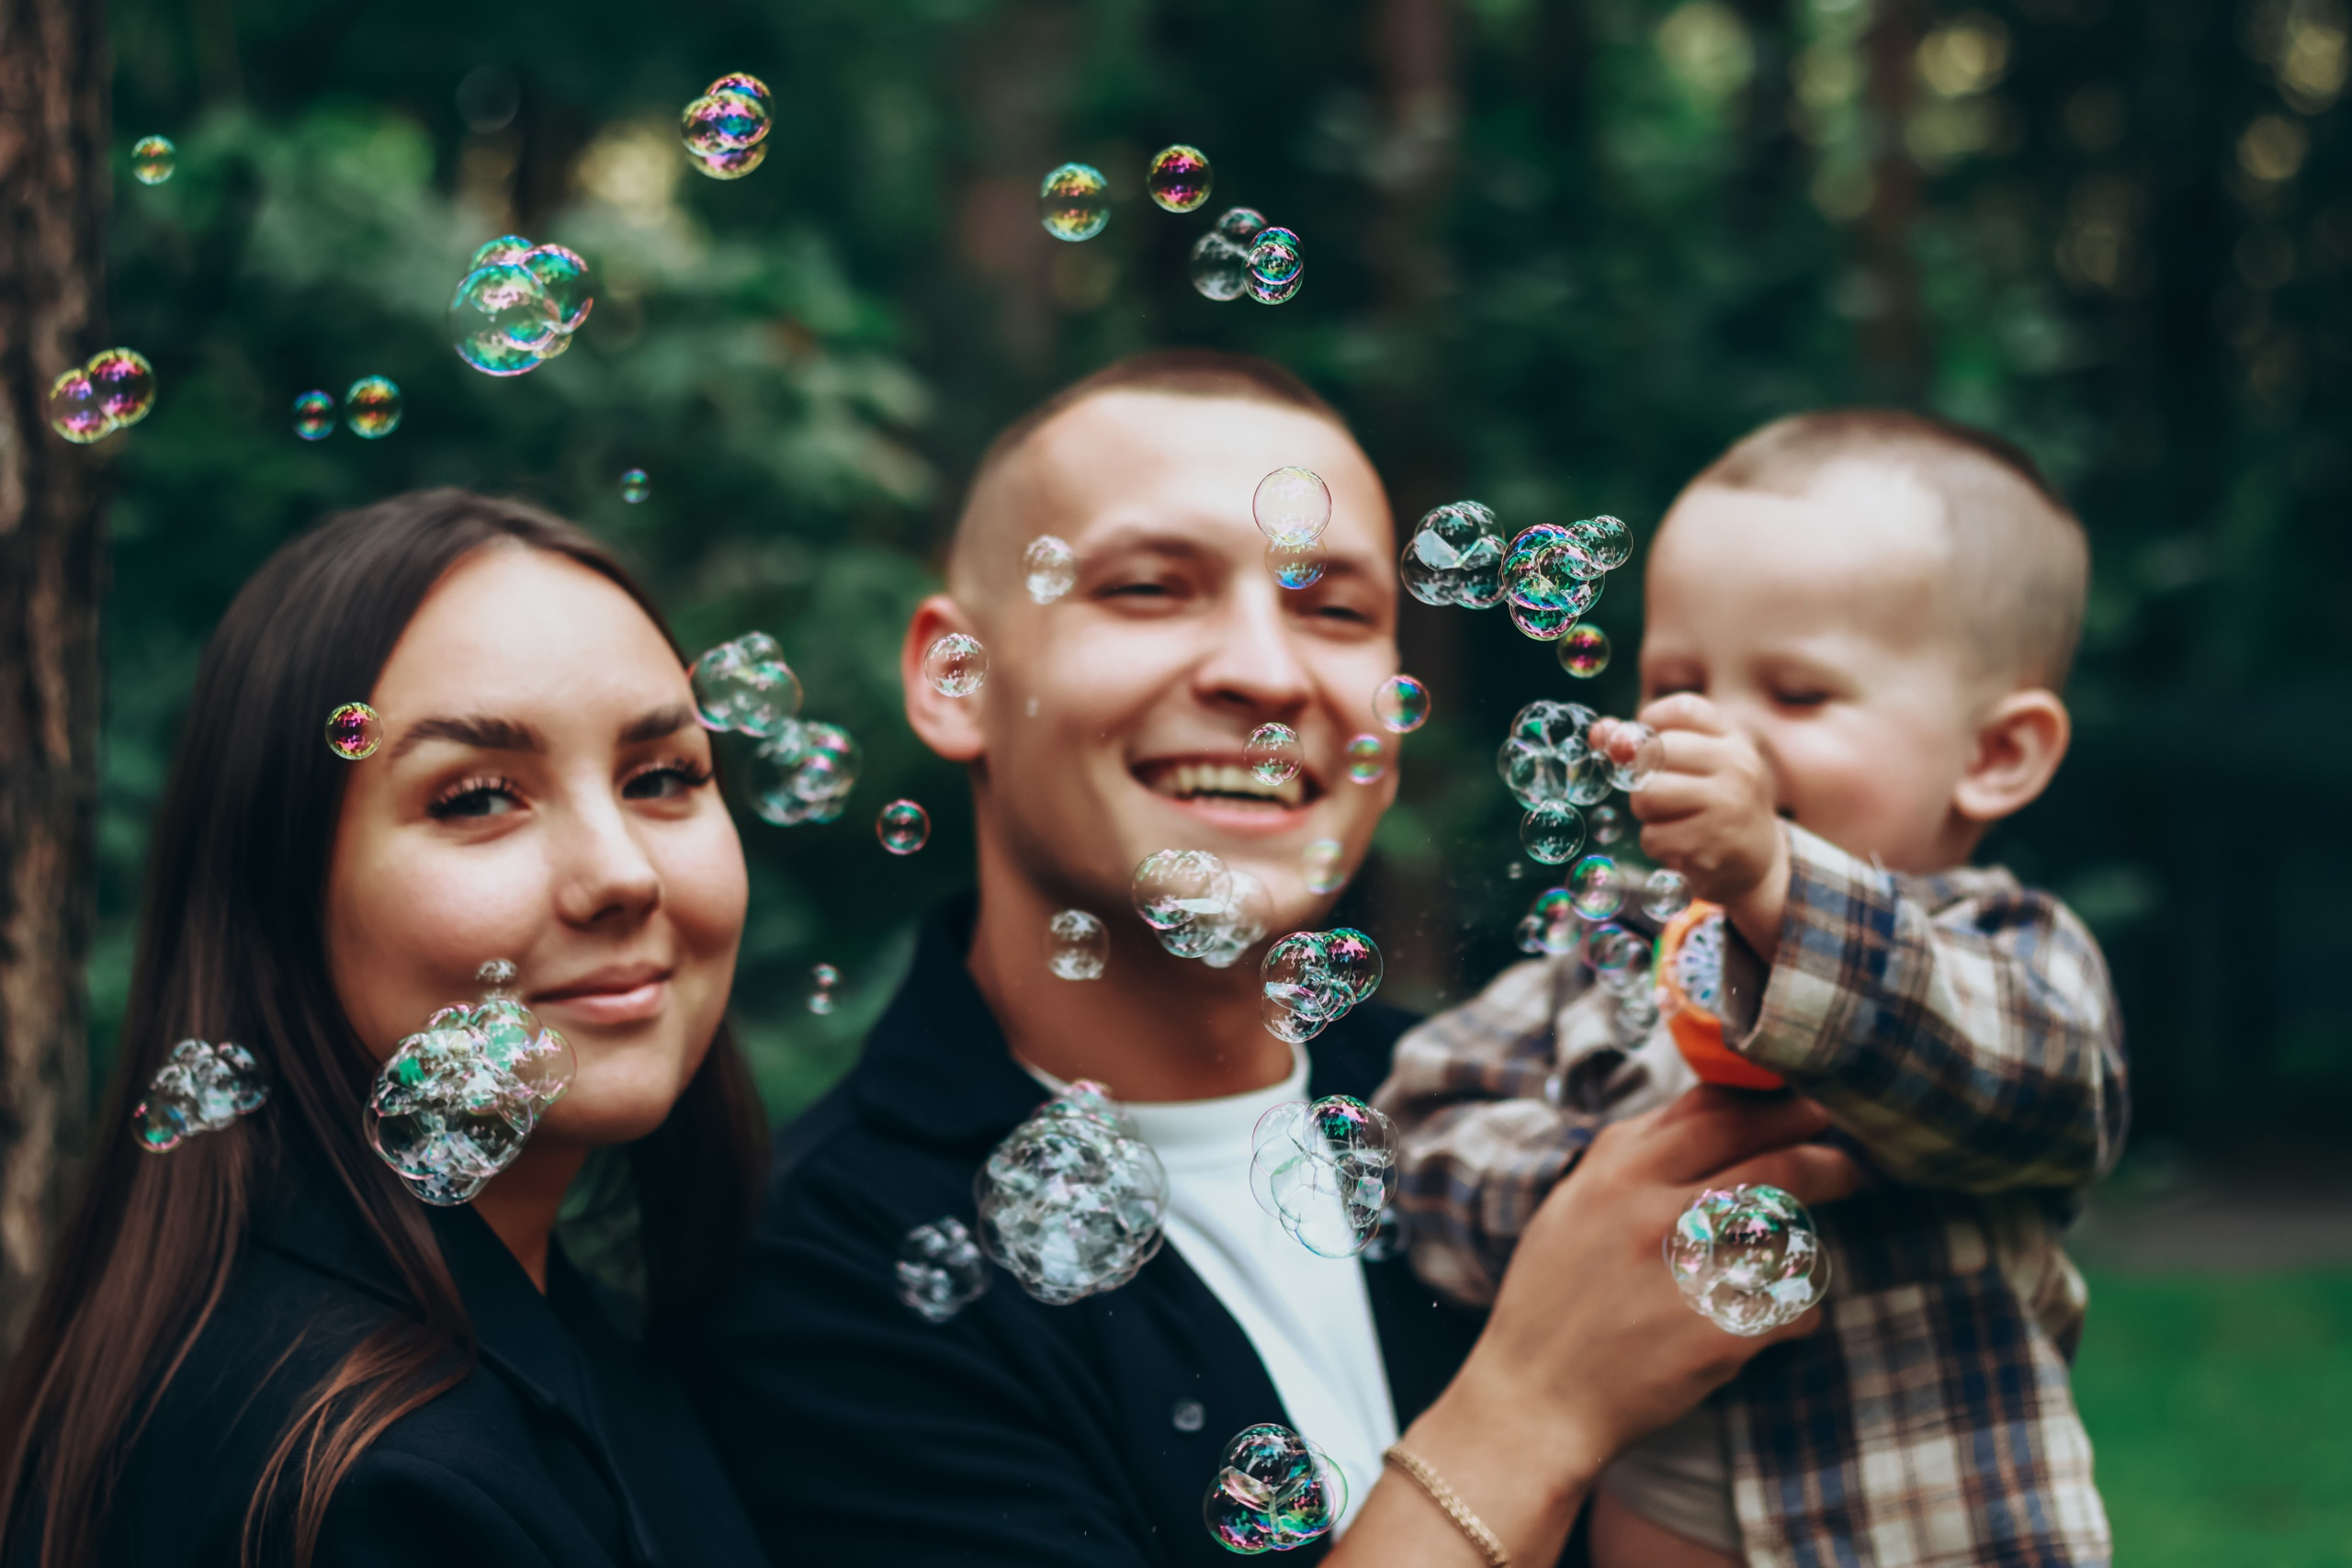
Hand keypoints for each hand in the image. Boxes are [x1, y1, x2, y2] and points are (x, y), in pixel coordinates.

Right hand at [1345, 1090, 1859, 1566]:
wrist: (1534, 1401)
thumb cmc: (1551, 1301)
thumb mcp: (1572, 1205)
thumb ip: (1631, 1156)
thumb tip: (1702, 1115)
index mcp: (1616, 1171)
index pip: (1715, 1110)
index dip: (1773, 1104)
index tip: (1803, 1107)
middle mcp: (1655, 1210)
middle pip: (1772, 1159)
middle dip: (1821, 1155)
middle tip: (1845, 1164)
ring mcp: (1690, 1271)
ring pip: (1792, 1230)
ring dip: (1809, 1237)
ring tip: (1803, 1247)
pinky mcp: (1720, 1332)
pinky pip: (1795, 1305)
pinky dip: (1799, 1309)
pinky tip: (1782, 1318)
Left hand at [1626, 693, 1788, 956]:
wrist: (1758, 859)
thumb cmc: (1715, 802)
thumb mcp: (1696, 764)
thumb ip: (1647, 743)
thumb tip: (1599, 732)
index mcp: (1734, 739)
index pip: (1683, 708)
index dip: (1650, 722)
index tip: (1647, 744)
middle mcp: (1737, 765)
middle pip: (1656, 751)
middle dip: (1642, 775)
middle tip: (1658, 790)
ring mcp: (1729, 805)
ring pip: (1648, 795)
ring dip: (1645, 811)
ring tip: (1669, 818)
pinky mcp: (1713, 844)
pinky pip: (1653, 837)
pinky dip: (1655, 843)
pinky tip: (1680, 844)